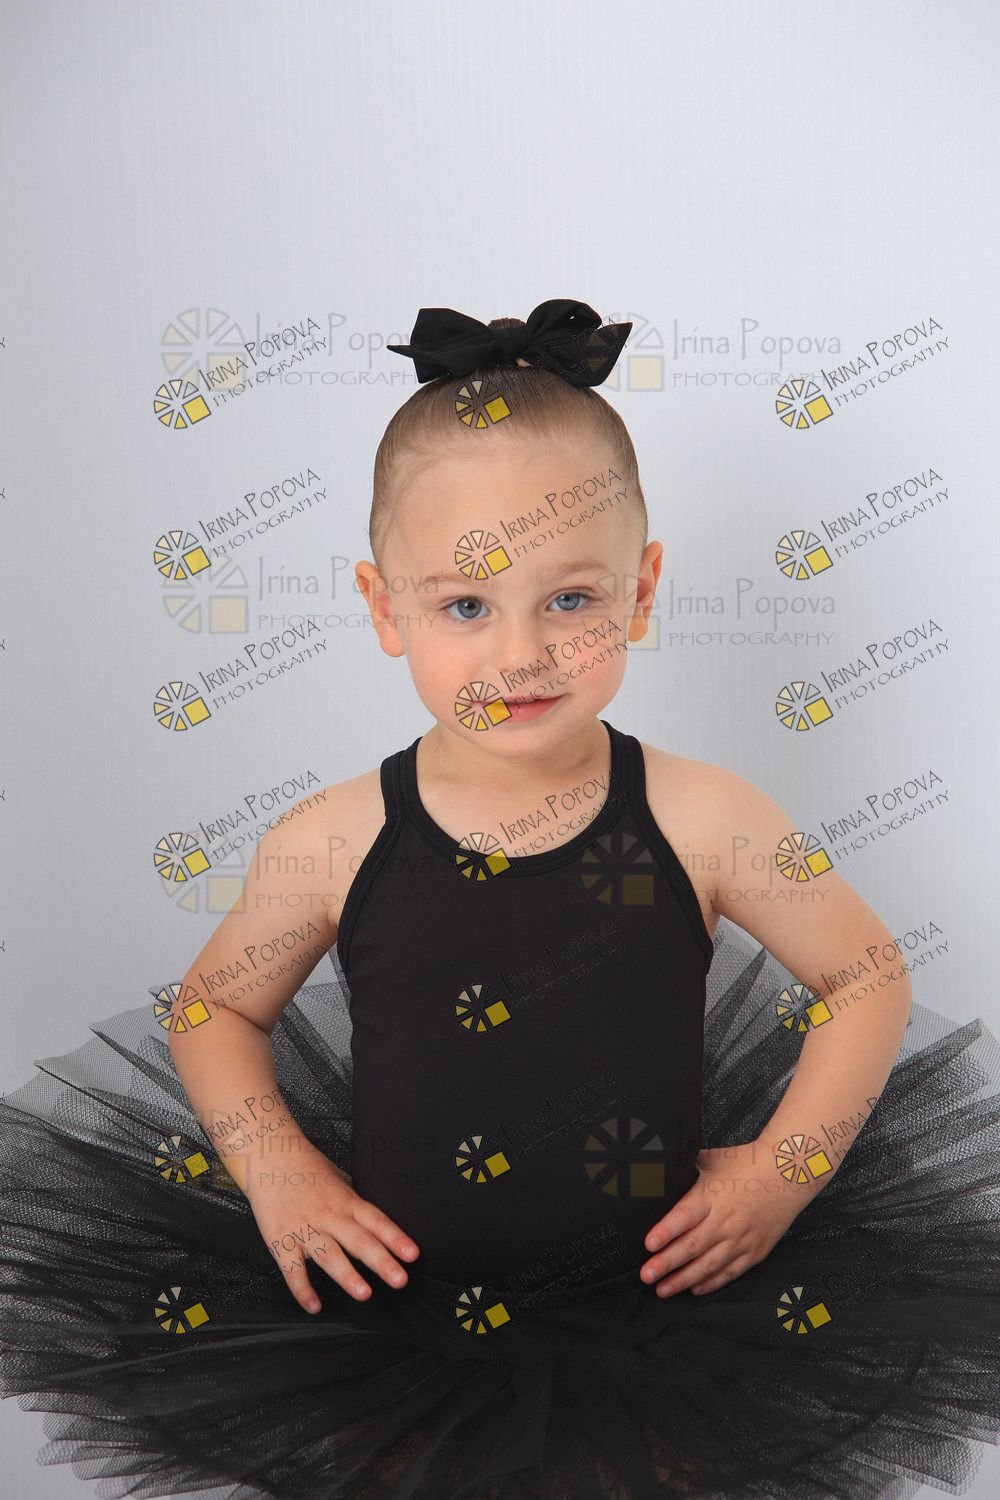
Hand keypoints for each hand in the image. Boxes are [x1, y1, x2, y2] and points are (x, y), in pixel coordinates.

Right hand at [242, 1140, 419, 1313]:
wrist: (268, 1155)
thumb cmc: (305, 1167)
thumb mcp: (338, 1177)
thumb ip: (355, 1200)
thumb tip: (374, 1218)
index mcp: (346, 1200)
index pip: (376, 1221)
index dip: (395, 1238)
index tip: (412, 1254)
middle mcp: (329, 1215)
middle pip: (359, 1240)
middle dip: (381, 1262)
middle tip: (400, 1280)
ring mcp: (304, 1228)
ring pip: (329, 1255)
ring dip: (347, 1276)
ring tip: (364, 1294)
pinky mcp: (280, 1240)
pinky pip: (292, 1269)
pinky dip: (302, 1289)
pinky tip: (314, 1307)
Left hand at [639, 1141, 803, 1297]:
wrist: (787, 1174)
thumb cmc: (746, 1164)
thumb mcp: (711, 1160)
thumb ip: (685, 1168)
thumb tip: (656, 1168)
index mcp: (712, 1196)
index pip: (685, 1216)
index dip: (666, 1231)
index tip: (648, 1244)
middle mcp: (726, 1220)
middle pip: (693, 1246)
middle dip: (667, 1263)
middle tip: (646, 1275)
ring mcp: (742, 1239)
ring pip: (709, 1265)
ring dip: (684, 1279)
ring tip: (663, 1289)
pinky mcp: (755, 1251)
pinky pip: (730, 1272)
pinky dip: (712, 1283)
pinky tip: (695, 1290)